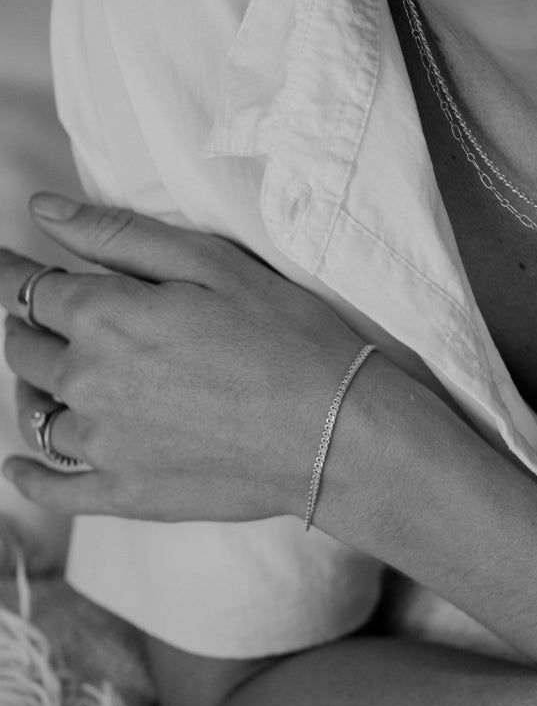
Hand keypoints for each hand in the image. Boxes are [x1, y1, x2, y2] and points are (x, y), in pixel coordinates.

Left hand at [0, 194, 366, 521]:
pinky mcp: (125, 494)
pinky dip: (27, 477)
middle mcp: (87, 381)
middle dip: (25, 326)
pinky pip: (53, 490)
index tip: (8, 265)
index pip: (27, 287)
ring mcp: (102, 445)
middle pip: (21, 349)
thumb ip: (118, 235)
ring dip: (33, 389)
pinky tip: (19, 469)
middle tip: (43, 318)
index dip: (12, 272)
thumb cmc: (285, 335)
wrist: (334, 431)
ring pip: (33, 413)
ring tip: (47, 380)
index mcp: (103, 316)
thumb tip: (42, 210)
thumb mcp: (210, 263)